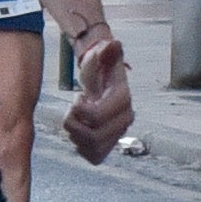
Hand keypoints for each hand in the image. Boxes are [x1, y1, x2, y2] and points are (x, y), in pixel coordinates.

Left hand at [62, 31, 134, 164]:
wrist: (102, 84)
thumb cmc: (98, 72)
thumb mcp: (96, 60)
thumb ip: (103, 52)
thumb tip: (113, 44)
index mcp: (124, 99)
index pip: (95, 117)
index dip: (78, 111)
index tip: (78, 98)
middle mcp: (126, 120)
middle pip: (92, 137)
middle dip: (74, 124)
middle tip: (74, 110)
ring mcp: (118, 135)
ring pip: (91, 149)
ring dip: (75, 134)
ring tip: (76, 119)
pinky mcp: (109, 147)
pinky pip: (92, 157)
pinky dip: (81, 146)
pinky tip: (81, 131)